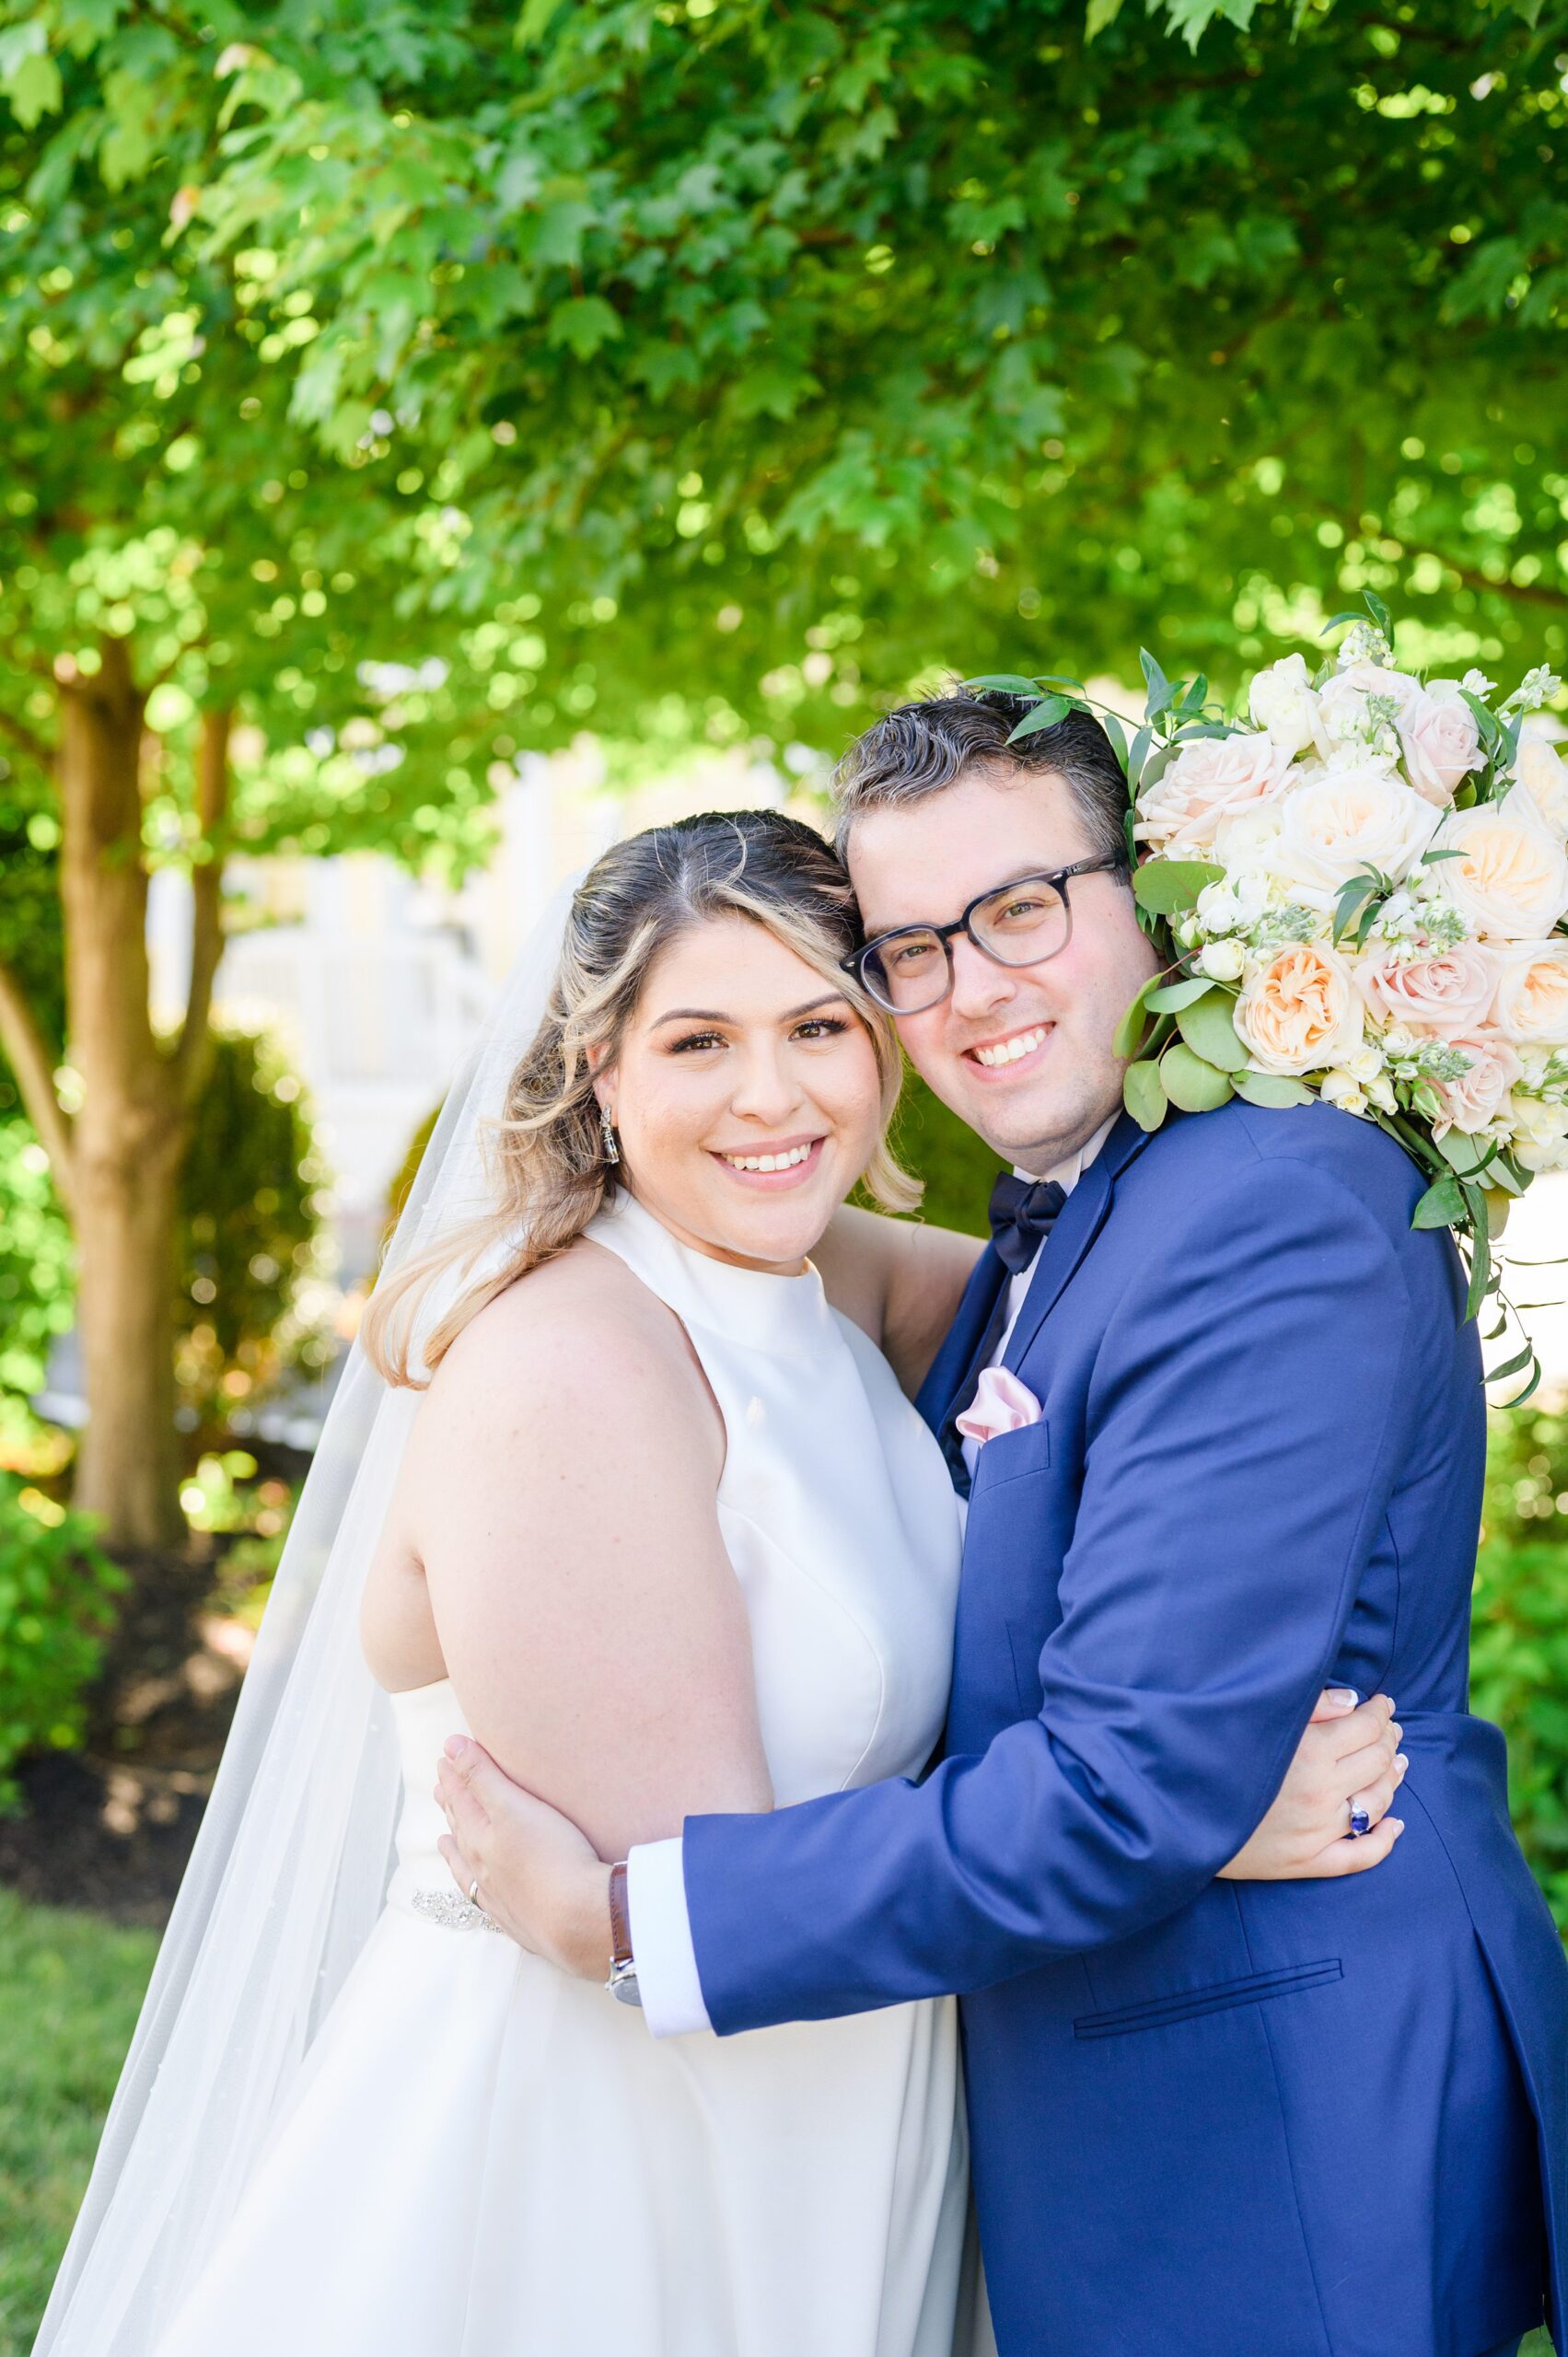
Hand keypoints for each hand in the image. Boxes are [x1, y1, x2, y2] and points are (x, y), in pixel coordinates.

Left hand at [435, 1737, 612, 1980]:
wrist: (577, 1922)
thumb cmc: (551, 1858)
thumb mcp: (514, 1807)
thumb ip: (482, 1776)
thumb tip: (450, 1746)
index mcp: (481, 1837)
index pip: (463, 1798)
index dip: (454, 1775)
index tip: (444, 1757)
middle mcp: (483, 1867)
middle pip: (462, 1830)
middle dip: (452, 1805)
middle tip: (441, 1789)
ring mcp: (499, 1896)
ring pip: (468, 1866)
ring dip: (457, 1846)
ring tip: (444, 1838)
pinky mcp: (518, 1919)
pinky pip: (484, 1899)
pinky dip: (475, 1887)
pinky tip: (478, 1890)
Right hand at [1218, 1690, 1405, 1881]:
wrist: (1174, 1811)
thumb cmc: (1211, 1753)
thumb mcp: (1255, 1717)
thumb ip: (1309, 1706)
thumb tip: (1352, 1702)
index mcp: (1309, 1752)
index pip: (1366, 1727)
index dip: (1381, 1712)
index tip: (1383, 1703)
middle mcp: (1320, 1794)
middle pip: (1376, 1762)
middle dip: (1388, 1740)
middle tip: (1390, 1729)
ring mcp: (1316, 1832)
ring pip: (1376, 1805)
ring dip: (1392, 1780)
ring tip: (1396, 1763)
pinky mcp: (1305, 1862)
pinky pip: (1359, 1857)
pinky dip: (1383, 1842)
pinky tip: (1395, 1826)